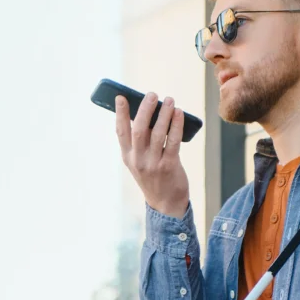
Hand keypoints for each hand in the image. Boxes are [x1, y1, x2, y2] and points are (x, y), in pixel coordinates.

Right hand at [115, 93, 189, 218]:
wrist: (165, 204)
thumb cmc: (154, 177)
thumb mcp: (140, 162)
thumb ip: (140, 142)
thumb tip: (149, 113)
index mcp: (128, 156)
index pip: (121, 132)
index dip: (120, 113)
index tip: (121, 97)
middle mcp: (138, 160)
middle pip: (139, 130)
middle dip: (145, 110)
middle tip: (152, 95)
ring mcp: (153, 164)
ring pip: (157, 134)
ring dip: (164, 114)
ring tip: (169, 100)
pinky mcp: (169, 166)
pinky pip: (173, 142)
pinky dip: (176, 125)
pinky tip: (179, 114)